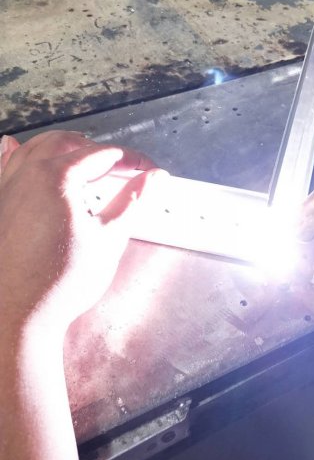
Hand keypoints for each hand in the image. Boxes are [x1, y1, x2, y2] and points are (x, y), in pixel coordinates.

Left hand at [0, 131, 158, 336]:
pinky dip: (16, 153)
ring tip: (82, 155)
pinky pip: (4, 165)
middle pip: (67, 143)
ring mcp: (5, 188)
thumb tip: (152, 179)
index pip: (102, 155)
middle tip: (121, 166)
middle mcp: (25, 174)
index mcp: (56, 177)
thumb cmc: (57, 284)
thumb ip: (133, 200)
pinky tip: (13, 146)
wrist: (16, 316)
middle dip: (97, 149)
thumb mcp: (109, 238)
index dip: (131, 160)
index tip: (146, 169)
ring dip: (63, 147)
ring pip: (34, 148)